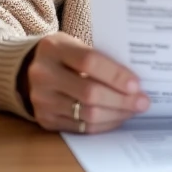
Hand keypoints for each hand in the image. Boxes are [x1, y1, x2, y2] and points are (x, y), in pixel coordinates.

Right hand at [20, 32, 150, 133]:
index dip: (115, 75)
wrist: (28, 70)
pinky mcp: (45, 119)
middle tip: (142, 102)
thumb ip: (98, 57)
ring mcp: (41, 99)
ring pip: (86, 113)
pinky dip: (103, 124)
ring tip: (133, 110)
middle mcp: (43, 74)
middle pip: (89, 92)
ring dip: (115, 114)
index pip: (89, 62)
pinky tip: (116, 118)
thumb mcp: (74, 44)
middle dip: (121, 100)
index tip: (137, 84)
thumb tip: (134, 80)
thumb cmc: (63, 55)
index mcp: (53, 48)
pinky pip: (80, 127)